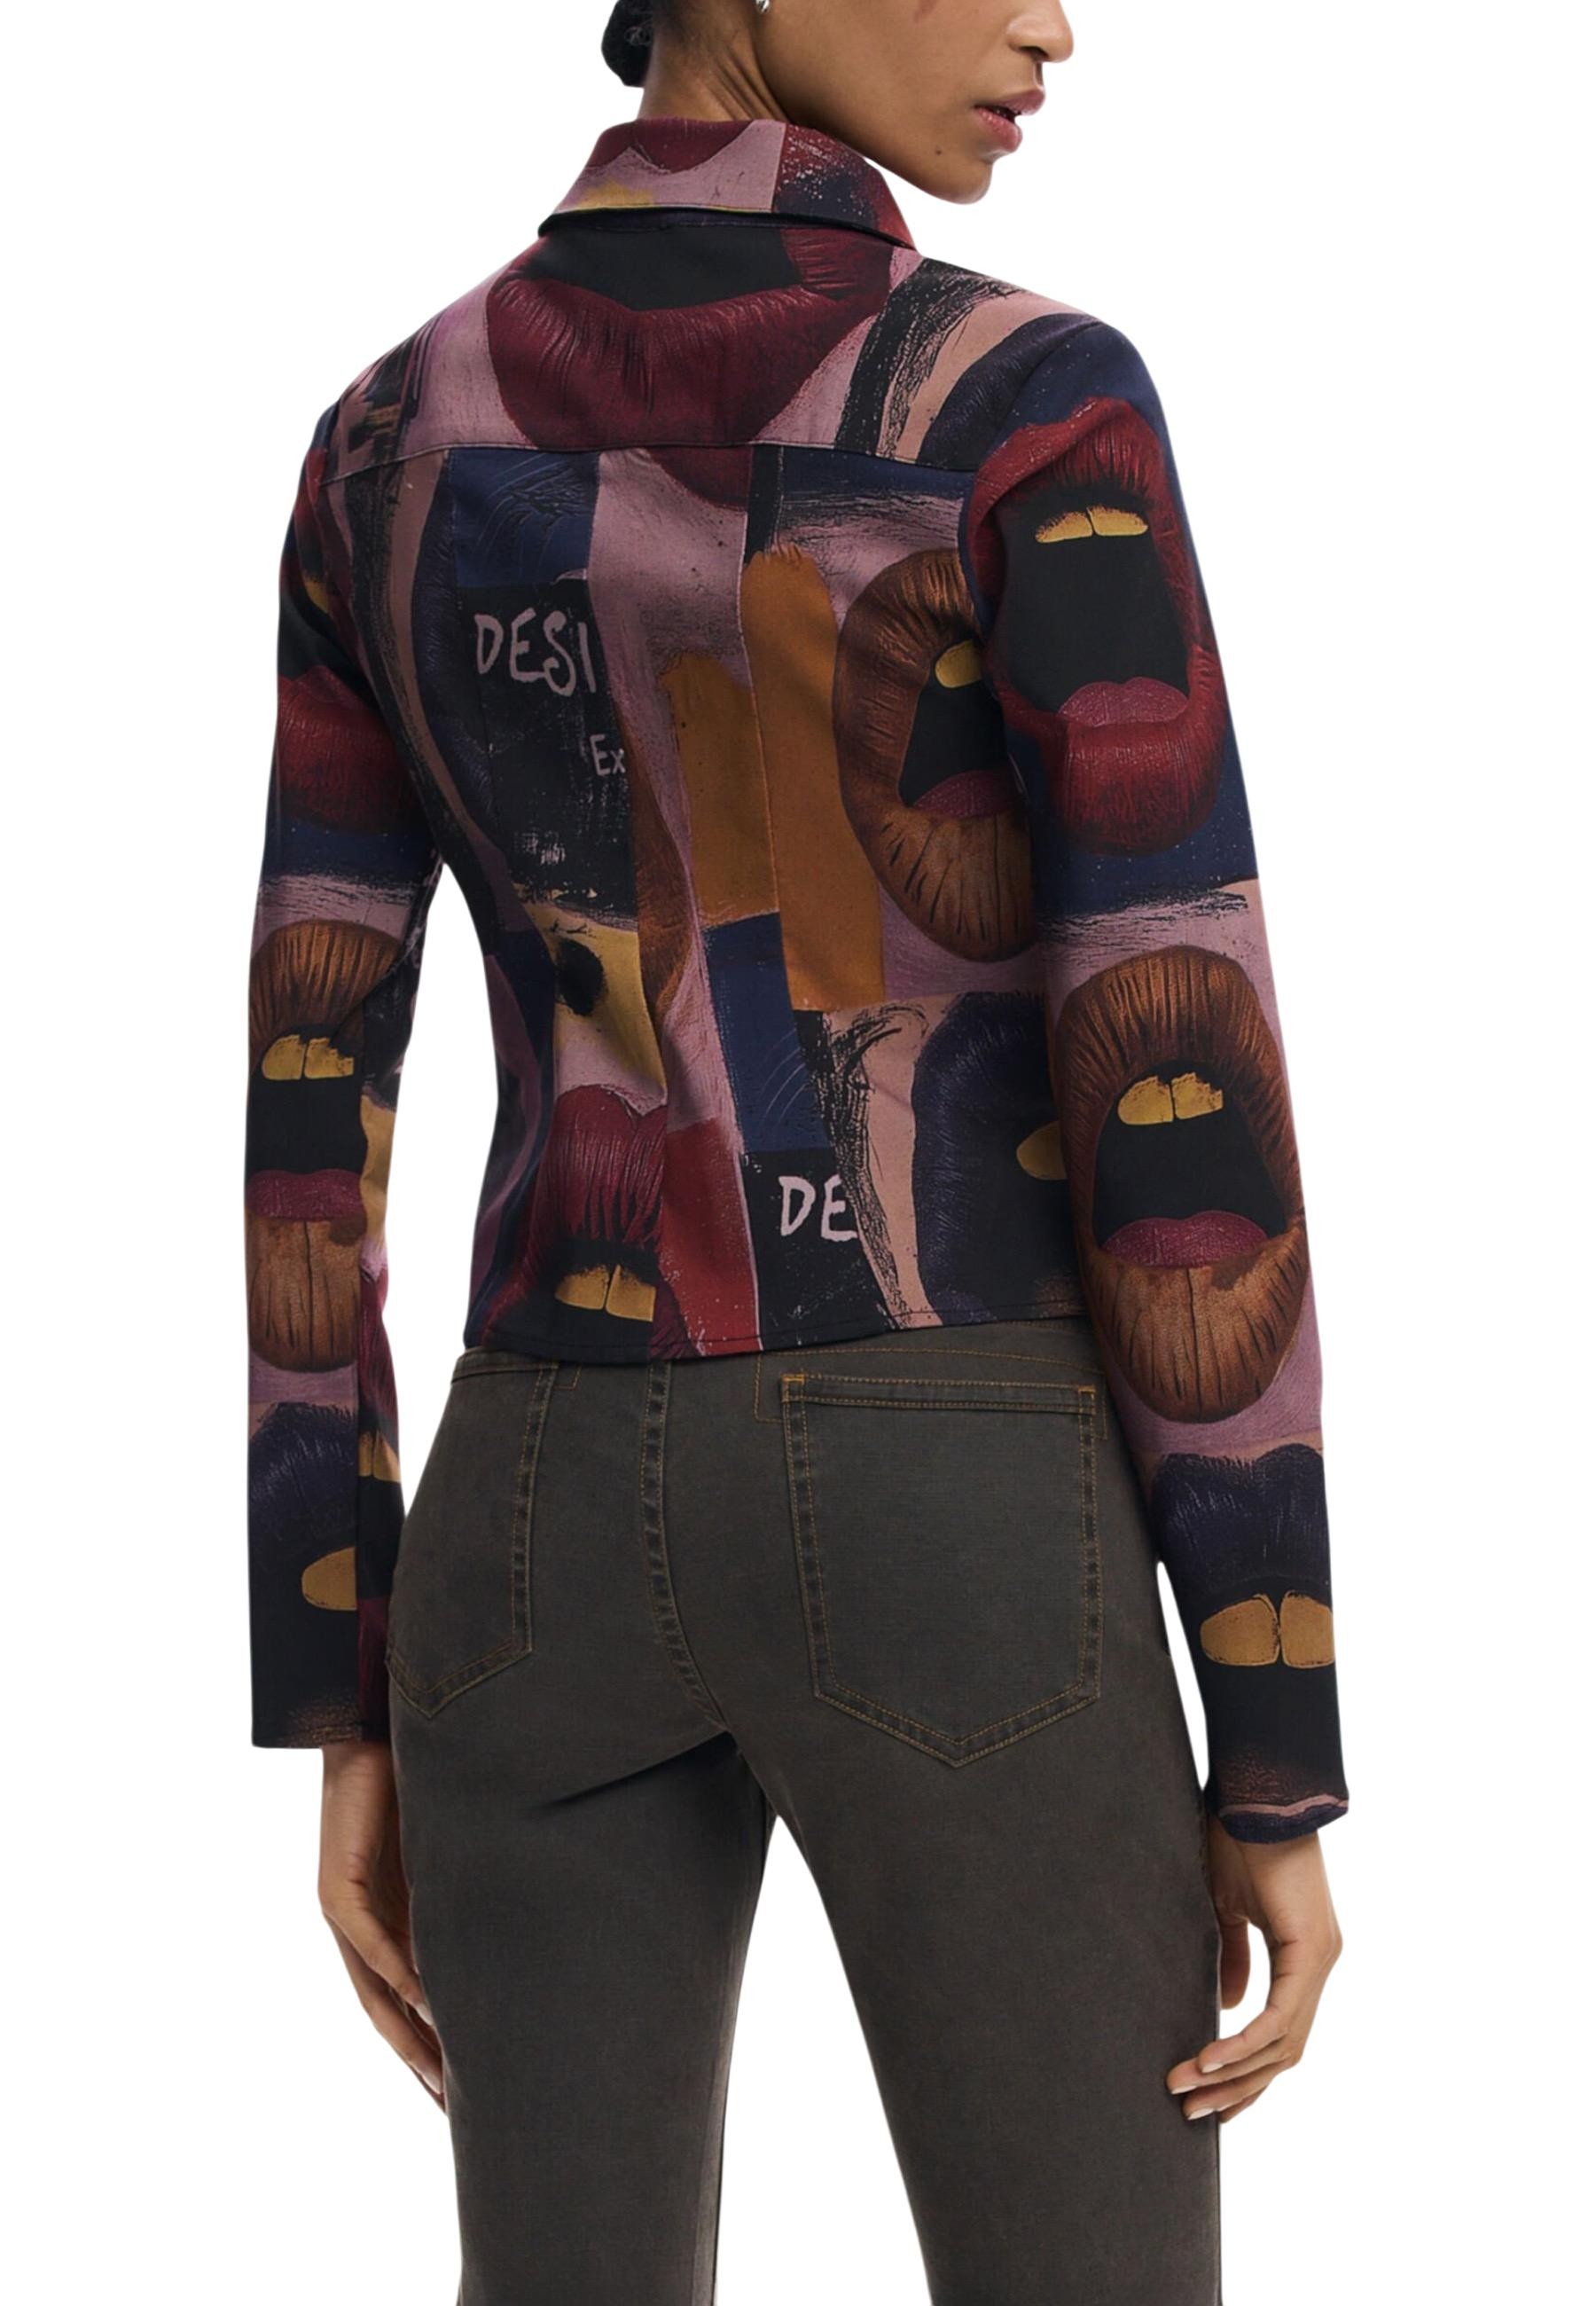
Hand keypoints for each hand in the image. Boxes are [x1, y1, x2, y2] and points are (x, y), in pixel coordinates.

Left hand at [318, 1739, 443, 2107]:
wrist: (369, 1732)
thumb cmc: (412, 1782)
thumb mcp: (447, 1851)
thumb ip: (467, 1887)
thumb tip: (523, 1916)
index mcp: (386, 1921)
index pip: (408, 1998)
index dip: (433, 2043)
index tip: (464, 2085)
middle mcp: (360, 1927)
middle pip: (388, 2011)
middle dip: (421, 2059)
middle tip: (454, 2106)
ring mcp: (344, 1912)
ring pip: (374, 1990)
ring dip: (407, 2035)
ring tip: (442, 2076)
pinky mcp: (336, 1888)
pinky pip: (369, 1943)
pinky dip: (397, 1974)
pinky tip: (423, 2001)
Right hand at [1166, 1818, 1341, 2123]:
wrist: (1257, 1794)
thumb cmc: (1238, 1838)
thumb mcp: (1228, 1909)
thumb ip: (1233, 1957)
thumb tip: (1230, 2006)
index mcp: (1303, 1956)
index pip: (1281, 2034)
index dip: (1248, 2072)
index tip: (1210, 2100)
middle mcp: (1319, 1965)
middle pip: (1285, 2053)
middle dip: (1237, 2088)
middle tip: (1192, 2112)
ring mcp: (1321, 1960)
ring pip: (1284, 2044)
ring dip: (1233, 2074)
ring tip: (1187, 2090)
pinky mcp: (1312, 1951)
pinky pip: (1281, 2017)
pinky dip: (1244, 2043)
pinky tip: (1209, 2059)